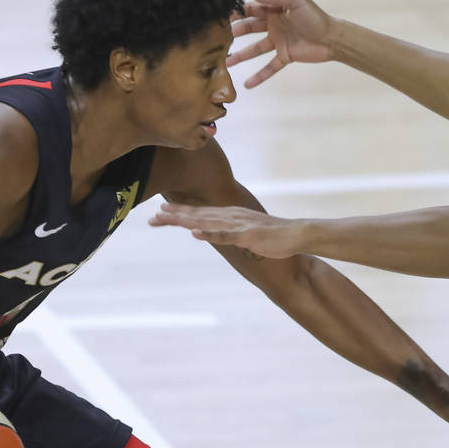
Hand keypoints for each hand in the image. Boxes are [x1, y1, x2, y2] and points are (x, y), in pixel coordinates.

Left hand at [149, 202, 304, 258]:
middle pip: (197, 215)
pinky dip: (210, 234)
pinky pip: (225, 236)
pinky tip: (196, 234)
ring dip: (185, 220)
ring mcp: (237, 225)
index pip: (199, 212)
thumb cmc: (272, 234)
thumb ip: (231, 230)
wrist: (295, 233)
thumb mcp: (247, 230)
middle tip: (152, 216)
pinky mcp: (247, 236)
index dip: (179, 211)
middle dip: (174, 215)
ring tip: (166, 219)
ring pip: (206, 222)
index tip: (160, 211)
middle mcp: (230, 216)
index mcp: (229, 215)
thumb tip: (221, 232)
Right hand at [228, 0, 338, 87]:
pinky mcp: (285, 56)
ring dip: (240, 56)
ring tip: (225, 62)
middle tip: (216, 38)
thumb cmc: (315, 17)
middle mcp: (274, 25)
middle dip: (233, 33)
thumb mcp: (295, 0)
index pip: (251, 9)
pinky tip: (247, 84)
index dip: (237, 12)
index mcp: (275, 9)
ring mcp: (278, 42)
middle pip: (249, 29)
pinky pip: (269, 67)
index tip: (220, 15)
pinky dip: (259, 76)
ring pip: (255, 49)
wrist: (332, 38)